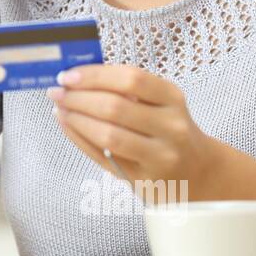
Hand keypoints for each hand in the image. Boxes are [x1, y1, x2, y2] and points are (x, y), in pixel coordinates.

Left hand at [46, 64, 220, 197]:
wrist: (198, 172)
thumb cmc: (168, 130)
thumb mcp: (159, 103)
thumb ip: (125, 90)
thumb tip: (76, 76)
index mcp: (173, 99)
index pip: (130, 79)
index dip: (94, 75)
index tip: (68, 75)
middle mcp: (171, 127)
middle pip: (115, 107)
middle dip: (78, 98)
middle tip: (57, 92)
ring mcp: (160, 156)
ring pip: (108, 135)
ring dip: (76, 119)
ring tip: (60, 108)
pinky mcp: (144, 180)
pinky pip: (103, 157)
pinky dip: (79, 139)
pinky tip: (68, 126)